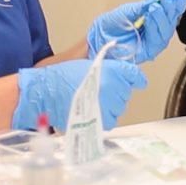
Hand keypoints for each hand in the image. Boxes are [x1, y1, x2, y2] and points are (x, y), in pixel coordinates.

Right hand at [12, 59, 147, 130]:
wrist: (46, 92)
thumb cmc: (62, 77)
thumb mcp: (89, 64)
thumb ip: (108, 68)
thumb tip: (121, 73)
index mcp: (111, 70)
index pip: (134, 75)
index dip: (138, 79)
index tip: (139, 82)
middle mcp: (113, 86)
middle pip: (126, 92)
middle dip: (117, 92)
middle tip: (101, 91)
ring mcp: (108, 104)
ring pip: (119, 107)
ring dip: (111, 106)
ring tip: (94, 102)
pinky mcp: (101, 119)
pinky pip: (111, 120)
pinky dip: (104, 117)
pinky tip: (94, 112)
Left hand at [87, 0, 185, 62]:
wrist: (97, 38)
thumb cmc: (110, 26)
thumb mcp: (126, 11)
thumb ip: (141, 7)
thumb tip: (155, 0)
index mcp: (153, 20)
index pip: (169, 12)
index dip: (175, 4)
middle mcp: (155, 32)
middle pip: (170, 21)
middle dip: (172, 9)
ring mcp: (152, 42)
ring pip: (166, 31)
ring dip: (163, 17)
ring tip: (157, 7)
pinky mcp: (148, 52)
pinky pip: (157, 40)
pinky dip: (155, 27)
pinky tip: (152, 16)